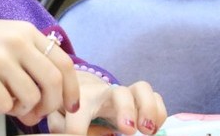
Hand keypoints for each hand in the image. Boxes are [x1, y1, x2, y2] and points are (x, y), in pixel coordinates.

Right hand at [0, 12, 79, 124]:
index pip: (64, 63)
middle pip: (53, 83)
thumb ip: (28, 57)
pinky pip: (5, 104)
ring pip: (31, 97)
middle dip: (49, 106)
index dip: (71, 90)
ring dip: (21, 109)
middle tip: (35, 114)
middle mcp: (16, 41)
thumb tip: (50, 97)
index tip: (68, 107)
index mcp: (26, 31)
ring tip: (4, 102)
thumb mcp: (4, 36)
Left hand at [46, 73, 166, 134]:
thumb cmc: (72, 108)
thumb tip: (72, 134)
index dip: (77, 128)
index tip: (78, 135)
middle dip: (126, 110)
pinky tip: (153, 128)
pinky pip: (156, 96)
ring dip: (148, 108)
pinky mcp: (139, 98)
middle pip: (118, 92)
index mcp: (80, 97)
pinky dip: (159, 112)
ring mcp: (124, 94)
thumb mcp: (60, 116)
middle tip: (128, 130)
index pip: (77, 113)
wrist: (86, 93)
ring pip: (142, 88)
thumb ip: (61, 125)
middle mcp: (104, 93)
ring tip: (147, 130)